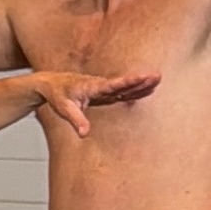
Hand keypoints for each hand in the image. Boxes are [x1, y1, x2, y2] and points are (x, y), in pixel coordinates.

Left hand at [30, 70, 160, 136]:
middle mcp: (100, 85)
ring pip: (125, 86)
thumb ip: (76, 120)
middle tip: (158, 75)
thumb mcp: (64, 109)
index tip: (141, 77)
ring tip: (158, 79)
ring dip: (141, 83)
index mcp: (92, 87)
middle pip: (123, 83)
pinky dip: (134, 89)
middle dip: (140, 80)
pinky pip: (122, 90)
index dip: (127, 82)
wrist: (52, 83)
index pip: (112, 85)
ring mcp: (104, 88)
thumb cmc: (58, 95)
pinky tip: (148, 89)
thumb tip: (84, 134)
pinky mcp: (104, 91)